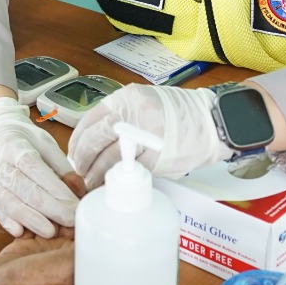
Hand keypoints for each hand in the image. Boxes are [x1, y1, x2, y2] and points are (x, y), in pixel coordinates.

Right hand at [0, 97, 81, 237]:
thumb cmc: (22, 139)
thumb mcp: (44, 143)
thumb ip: (62, 166)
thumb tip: (79, 189)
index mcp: (16, 148)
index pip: (38, 172)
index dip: (58, 191)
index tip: (75, 206)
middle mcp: (0, 165)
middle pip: (26, 190)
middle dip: (50, 209)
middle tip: (70, 222)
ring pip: (10, 204)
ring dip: (31, 220)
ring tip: (50, 232)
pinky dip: (8, 222)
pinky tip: (22, 232)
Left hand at [68, 84, 228, 187]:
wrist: (211, 121)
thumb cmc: (178, 114)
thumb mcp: (143, 103)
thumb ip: (119, 117)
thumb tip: (92, 142)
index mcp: (125, 98)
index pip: (89, 120)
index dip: (77, 141)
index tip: (74, 153)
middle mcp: (132, 113)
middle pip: (94, 140)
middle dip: (83, 159)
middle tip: (81, 171)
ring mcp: (144, 135)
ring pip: (108, 158)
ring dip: (96, 174)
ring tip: (93, 182)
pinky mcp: (156, 156)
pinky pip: (129, 171)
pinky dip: (117, 181)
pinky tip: (113, 185)